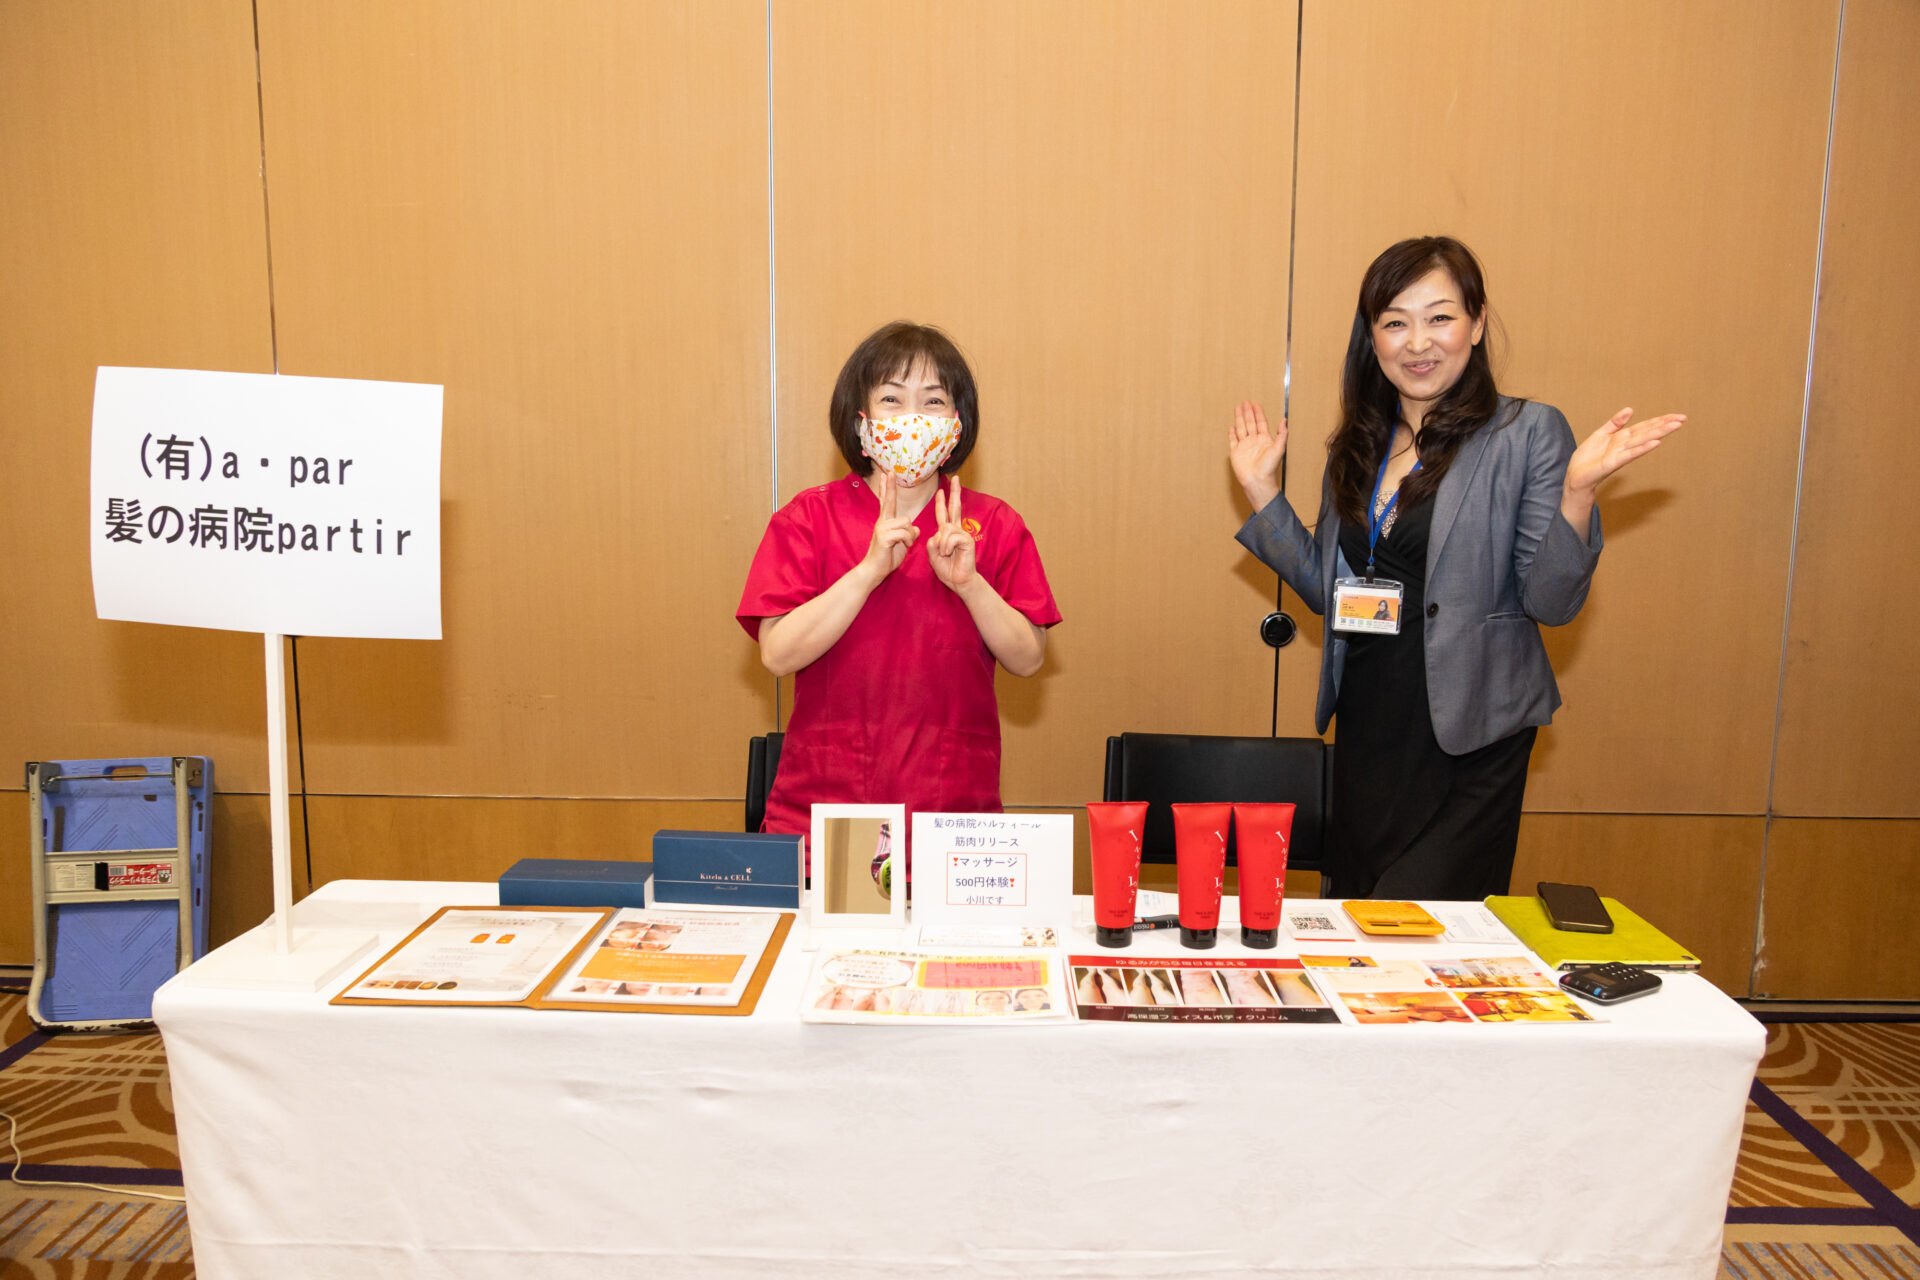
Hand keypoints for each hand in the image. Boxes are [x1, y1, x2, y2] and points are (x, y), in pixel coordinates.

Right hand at [859, 471, 919, 583]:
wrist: (873, 571)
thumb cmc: (886, 558)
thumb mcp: (901, 543)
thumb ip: (907, 534)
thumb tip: (915, 528)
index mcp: (885, 522)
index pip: (886, 501)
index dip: (886, 488)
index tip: (885, 474)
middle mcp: (882, 522)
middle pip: (890, 502)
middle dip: (890, 487)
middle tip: (889, 471)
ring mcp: (882, 528)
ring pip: (906, 522)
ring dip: (910, 535)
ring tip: (905, 544)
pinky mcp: (884, 537)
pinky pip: (905, 533)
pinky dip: (908, 541)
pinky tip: (904, 547)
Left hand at [928, 477, 977, 590]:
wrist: (959, 581)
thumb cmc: (947, 569)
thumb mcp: (933, 554)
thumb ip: (932, 543)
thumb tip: (937, 534)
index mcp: (947, 533)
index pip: (944, 514)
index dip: (942, 503)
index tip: (941, 490)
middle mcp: (956, 531)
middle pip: (955, 508)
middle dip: (955, 493)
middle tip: (956, 478)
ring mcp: (963, 534)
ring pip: (946, 528)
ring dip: (942, 544)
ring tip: (945, 554)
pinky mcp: (967, 540)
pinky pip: (951, 536)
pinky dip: (947, 546)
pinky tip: (950, 553)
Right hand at [1229, 400, 1286, 510]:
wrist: (1257, 480)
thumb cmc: (1269, 467)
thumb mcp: (1279, 449)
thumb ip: (1282, 434)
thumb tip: (1284, 420)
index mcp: (1264, 440)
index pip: (1261, 423)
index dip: (1258, 413)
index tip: (1256, 404)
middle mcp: (1254, 441)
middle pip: (1250, 423)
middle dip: (1248, 412)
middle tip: (1245, 402)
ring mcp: (1244, 446)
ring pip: (1241, 428)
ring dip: (1239, 418)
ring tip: (1237, 408)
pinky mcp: (1235, 453)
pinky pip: (1233, 440)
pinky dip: (1232, 434)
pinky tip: (1232, 427)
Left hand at [1565, 407, 1684, 496]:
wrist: (1575, 476)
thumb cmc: (1588, 458)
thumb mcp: (1601, 434)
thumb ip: (1615, 422)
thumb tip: (1630, 409)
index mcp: (1622, 437)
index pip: (1645, 426)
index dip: (1660, 420)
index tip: (1677, 416)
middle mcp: (1625, 445)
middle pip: (1648, 432)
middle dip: (1665, 425)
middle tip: (1683, 418)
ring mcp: (1620, 454)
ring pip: (1642, 441)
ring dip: (1659, 433)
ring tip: (1675, 426)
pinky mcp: (1613, 463)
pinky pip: (1629, 454)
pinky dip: (1642, 448)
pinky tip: (1655, 443)